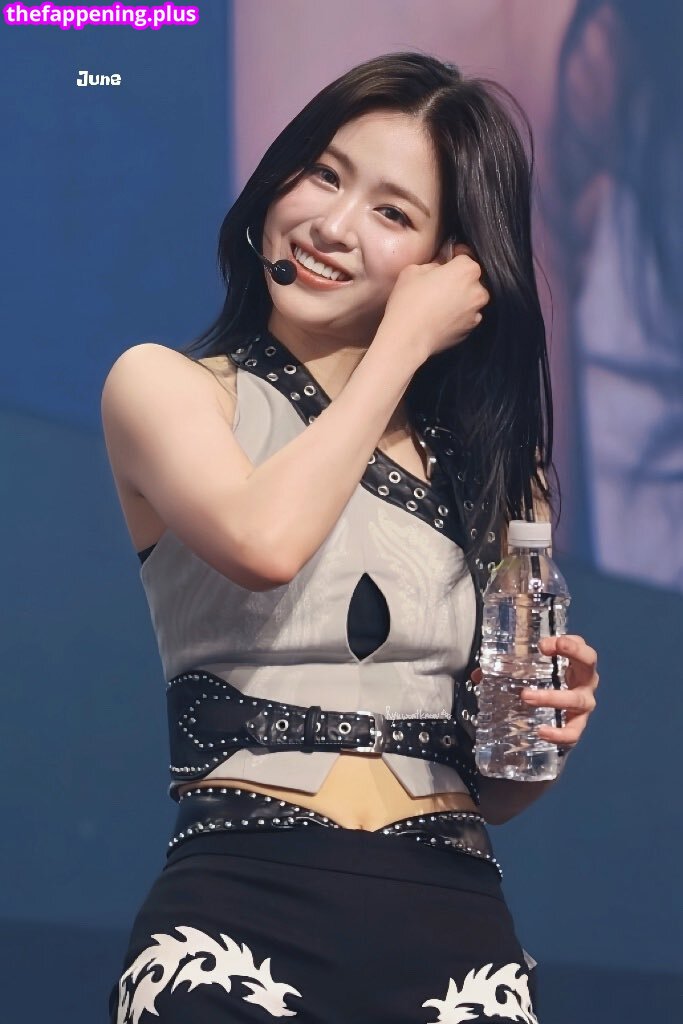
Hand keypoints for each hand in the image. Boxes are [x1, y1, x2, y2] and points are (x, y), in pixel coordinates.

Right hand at [381, 240, 489, 363]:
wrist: (407, 338)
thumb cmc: (408, 301)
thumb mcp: (413, 270)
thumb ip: (432, 265)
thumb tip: (438, 269)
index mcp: (467, 270)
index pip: (466, 257)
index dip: (454, 258)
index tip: (446, 262)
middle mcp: (477, 290)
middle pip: (472, 280)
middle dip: (459, 281)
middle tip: (439, 286)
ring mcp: (475, 312)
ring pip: (471, 300)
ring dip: (460, 299)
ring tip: (440, 305)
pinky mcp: (470, 330)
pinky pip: (467, 318)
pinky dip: (458, 316)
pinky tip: (441, 318)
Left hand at [471, 634, 598, 750]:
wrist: (553, 723)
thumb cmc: (541, 688)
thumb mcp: (528, 675)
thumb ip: (505, 670)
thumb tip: (479, 675)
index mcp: (573, 664)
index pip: (578, 645)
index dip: (566, 640)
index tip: (542, 644)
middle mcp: (584, 681)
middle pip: (588, 662)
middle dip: (571, 653)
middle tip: (543, 652)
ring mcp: (584, 705)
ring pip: (577, 699)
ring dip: (552, 696)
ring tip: (525, 696)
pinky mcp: (577, 727)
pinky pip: (573, 732)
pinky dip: (559, 733)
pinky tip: (541, 731)